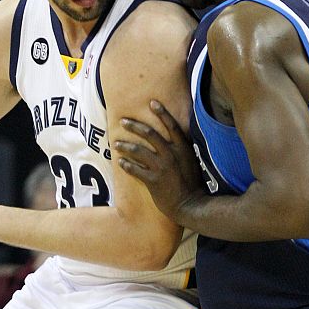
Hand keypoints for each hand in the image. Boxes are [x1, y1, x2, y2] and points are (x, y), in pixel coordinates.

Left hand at [114, 100, 201, 219]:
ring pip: (138, 151)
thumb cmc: (192, 184)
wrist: (191, 205)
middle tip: (123, 121)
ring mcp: (162, 167)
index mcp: (183, 149)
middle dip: (134, 125)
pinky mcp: (153, 181)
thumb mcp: (191, 162)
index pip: (172, 125)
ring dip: (125, 146)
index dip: (162, 112)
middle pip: (150, 134)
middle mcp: (172, 155)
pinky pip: (135, 169)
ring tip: (116, 143)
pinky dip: (126, 165)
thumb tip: (173, 138)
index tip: (152, 102)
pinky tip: (120, 162)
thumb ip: (182, 149)